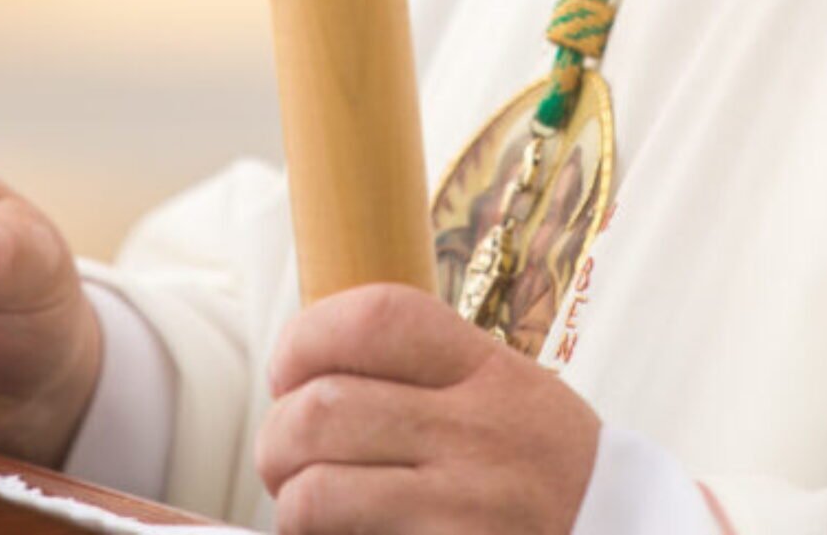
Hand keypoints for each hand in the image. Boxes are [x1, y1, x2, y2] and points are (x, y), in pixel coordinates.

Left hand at [256, 284, 599, 533]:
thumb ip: (433, 373)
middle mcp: (478, 433)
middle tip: (282, 454)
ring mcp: (465, 508)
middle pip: (327, 406)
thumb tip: (317, 363)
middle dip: (278, 433)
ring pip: (319, 490)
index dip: (309, 333)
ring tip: (302, 504)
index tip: (289, 365)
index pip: (378, 317)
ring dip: (290, 501)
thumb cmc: (549, 475)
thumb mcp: (513, 397)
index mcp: (490, 371)